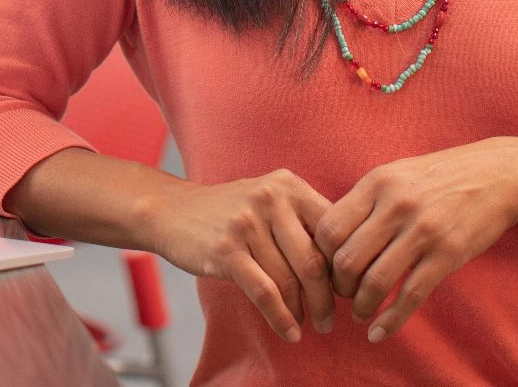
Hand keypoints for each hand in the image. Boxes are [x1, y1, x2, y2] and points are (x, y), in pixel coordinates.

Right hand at [140, 169, 340, 341]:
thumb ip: (304, 220)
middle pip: (314, 261)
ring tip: (307, 325)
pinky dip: (281, 318)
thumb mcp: (269, 199)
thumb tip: (347, 265)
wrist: (170, 210)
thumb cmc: (228, 212)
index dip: (345, 267)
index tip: (347, 291)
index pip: (333, 232)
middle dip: (327, 299)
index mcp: (290, 186)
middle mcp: (271, 199)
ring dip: (303, 312)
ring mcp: (247, 223)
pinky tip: (289, 332)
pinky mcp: (226, 250)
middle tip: (331, 320)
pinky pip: (264, 293)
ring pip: (289, 280)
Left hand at [309, 137, 517, 343]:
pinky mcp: (448, 254)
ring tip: (360, 313)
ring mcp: (423, 230)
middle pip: (346, 260)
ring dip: (361, 306)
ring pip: (375, 282)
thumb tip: (327, 239)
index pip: (329, 229)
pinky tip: (379, 333)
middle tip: (343, 295)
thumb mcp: (394, 174)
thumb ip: (363, 202)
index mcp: (376, 183)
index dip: (321, 258)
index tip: (326, 271)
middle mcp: (396, 206)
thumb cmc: (438, 177)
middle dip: (338, 287)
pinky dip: (390, 320)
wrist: (497, 174)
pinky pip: (411, 295)